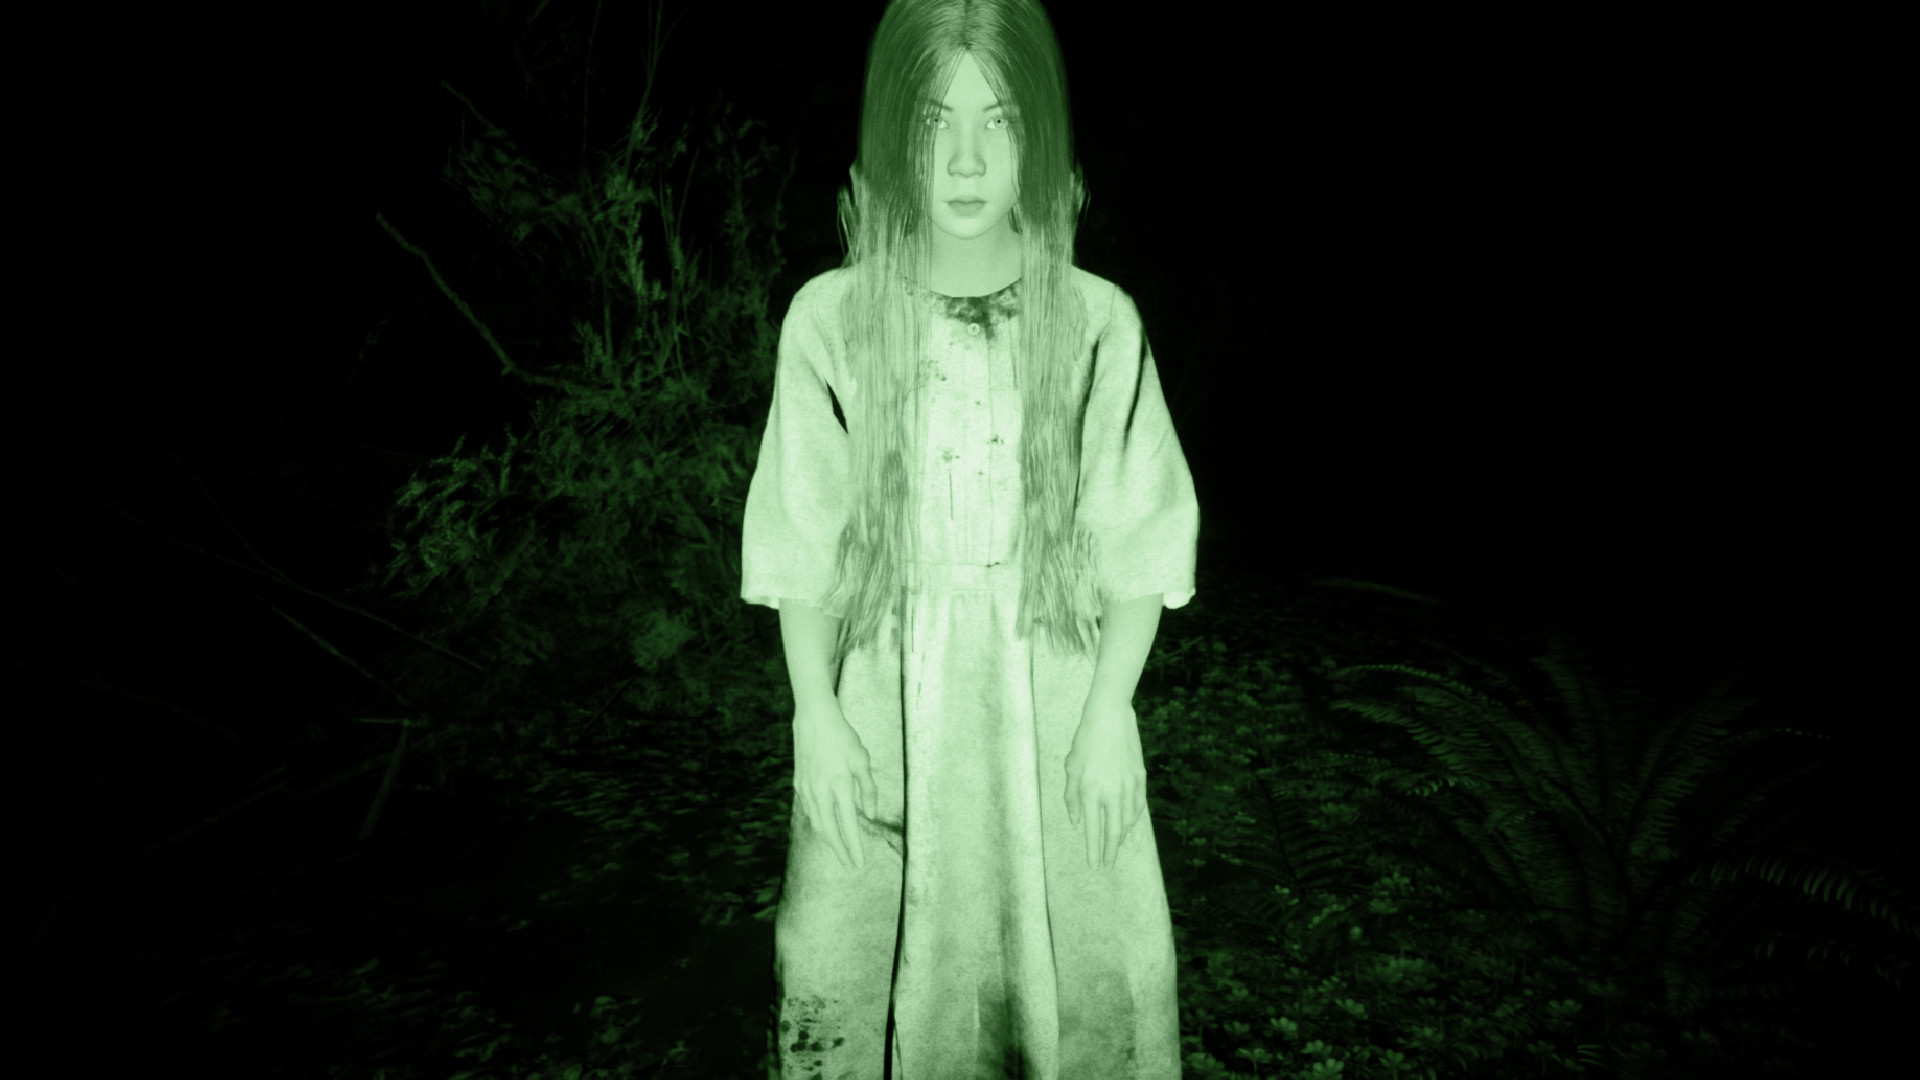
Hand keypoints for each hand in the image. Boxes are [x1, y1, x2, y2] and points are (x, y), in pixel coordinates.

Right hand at [793, 703, 877, 873]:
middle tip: (851, 867)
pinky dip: (819, 824)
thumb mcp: (862, 759)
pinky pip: (809, 811)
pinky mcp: (799, 784)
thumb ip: (868, 789)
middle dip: (840, 852)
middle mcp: (820, 791)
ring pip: (817, 824)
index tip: (860, 864)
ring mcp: (807, 789)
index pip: (848, 825)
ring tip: (840, 851)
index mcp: (839, 785)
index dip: (854, 847)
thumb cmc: (843, 737)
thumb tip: (869, 815)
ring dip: (829, 841)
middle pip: (829, 831)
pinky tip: (826, 827)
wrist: (813, 718)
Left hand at [1064, 697, 1146, 869]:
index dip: (1094, 851)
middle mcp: (1111, 792)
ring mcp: (1129, 785)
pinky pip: (1137, 805)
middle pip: (1114, 832)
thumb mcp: (1071, 767)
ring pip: (1128, 820)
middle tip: (1107, 864)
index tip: (1094, 865)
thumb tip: (1076, 821)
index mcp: (1090, 791)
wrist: (1109, 716)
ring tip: (1116, 844)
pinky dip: (1132, 817)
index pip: (1093, 831)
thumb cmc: (1085, 740)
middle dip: (1110, 851)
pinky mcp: (1140, 777)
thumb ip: (1072, 797)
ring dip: (1122, 836)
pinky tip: (1127, 822)